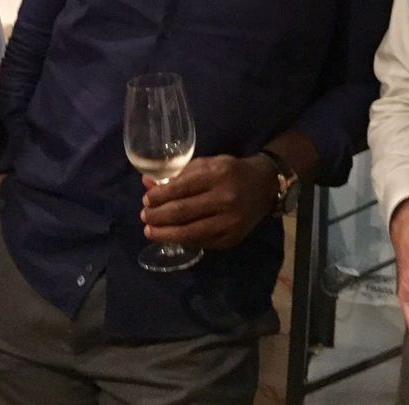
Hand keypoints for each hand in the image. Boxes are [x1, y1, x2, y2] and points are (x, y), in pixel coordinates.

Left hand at [140, 154, 275, 249]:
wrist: (264, 186)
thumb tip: (147, 184)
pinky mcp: (232, 238)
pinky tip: (172, 236)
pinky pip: (201, 243)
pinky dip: (183, 240)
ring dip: (164, 234)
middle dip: (157, 216)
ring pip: (188, 233)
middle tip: (144, 216)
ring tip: (150, 231)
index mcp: (217, 174)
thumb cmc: (230, 171)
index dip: (158, 196)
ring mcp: (230, 221)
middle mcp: (225, 199)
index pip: (179, 188)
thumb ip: (178, 174)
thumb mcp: (206, 164)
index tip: (146, 200)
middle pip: (181, 212)